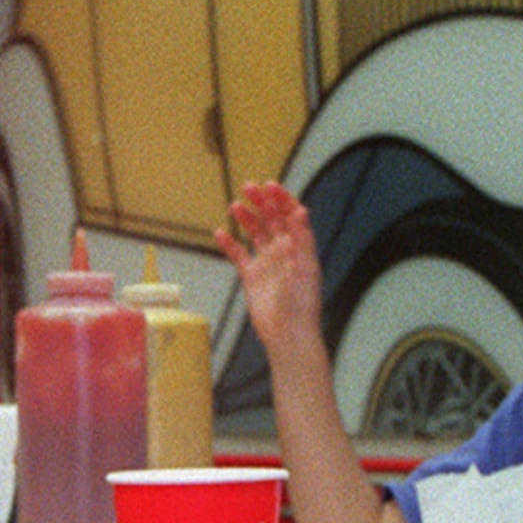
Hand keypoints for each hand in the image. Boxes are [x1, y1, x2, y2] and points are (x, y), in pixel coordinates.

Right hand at [217, 182, 329, 375]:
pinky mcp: (252, 277)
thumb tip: (300, 211)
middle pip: (272, 219)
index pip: (292, 215)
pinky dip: (229, 244)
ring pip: (255, 233)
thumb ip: (301, 239)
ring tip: (235, 206)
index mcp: (301, 247)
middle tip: (249, 187)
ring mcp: (268, 263)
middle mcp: (285, 252)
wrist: (288, 335)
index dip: (282, 199)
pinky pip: (238, 255)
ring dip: (246, 218)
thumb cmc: (303, 306)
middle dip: (262, 202)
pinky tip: (218, 233)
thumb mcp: (304, 268)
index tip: (270, 186)